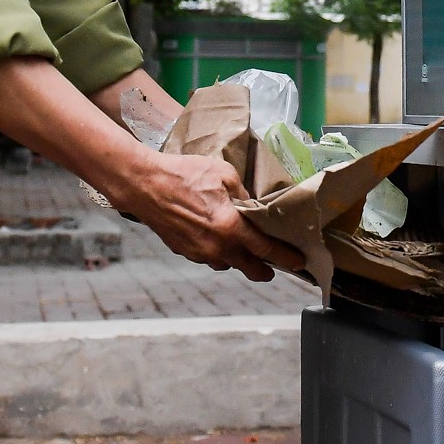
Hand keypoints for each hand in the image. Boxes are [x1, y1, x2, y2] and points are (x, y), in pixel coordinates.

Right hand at [113, 150, 305, 282]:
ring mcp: (199, 253)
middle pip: (250, 269)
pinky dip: (217, 251)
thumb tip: (253, 206)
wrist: (145, 185)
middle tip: (274, 267)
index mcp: (231, 228)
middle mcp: (217, 246)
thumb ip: (243, 194)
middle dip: (265, 270)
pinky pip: (208, 257)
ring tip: (242, 247)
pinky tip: (215, 237)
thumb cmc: (184, 174)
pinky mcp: (184, 251)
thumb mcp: (224, 174)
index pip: (267, 249)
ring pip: (227, 264)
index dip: (286, 257)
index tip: (298, 261)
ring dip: (238, 259)